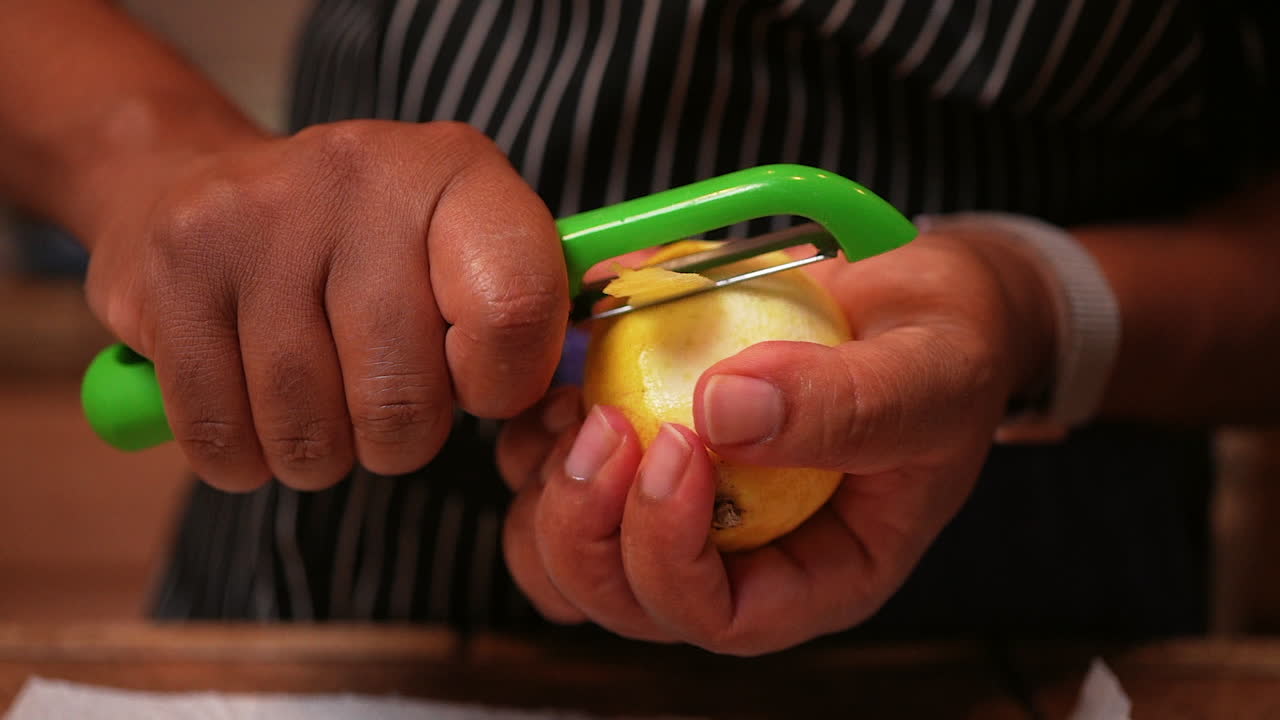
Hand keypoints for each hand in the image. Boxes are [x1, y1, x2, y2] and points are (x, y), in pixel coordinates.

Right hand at [84, 120, 568, 490]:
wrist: (203, 183)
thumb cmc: (367, 251)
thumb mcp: (460, 252)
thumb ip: (523, 321)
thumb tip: (567, 416)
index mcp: (459, 172)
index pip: (516, 311)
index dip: (501, 385)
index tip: (476, 382)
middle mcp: (361, 177)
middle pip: (405, 402)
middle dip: (401, 438)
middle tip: (381, 396)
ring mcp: (258, 217)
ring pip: (311, 434)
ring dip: (321, 452)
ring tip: (318, 395)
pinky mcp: (175, 267)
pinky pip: (223, 440)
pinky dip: (246, 458)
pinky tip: (252, 405)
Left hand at [497, 231, 1053, 653]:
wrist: (915, 300)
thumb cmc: (946, 350)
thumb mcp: (930, 375)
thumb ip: (846, 404)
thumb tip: (722, 412)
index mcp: (815, 574)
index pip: (719, 619)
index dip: (672, 557)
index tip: (676, 448)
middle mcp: (737, 557)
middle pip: (621, 599)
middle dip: (588, 526)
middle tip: (604, 424)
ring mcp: (679, 506)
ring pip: (565, 553)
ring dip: (547, 487)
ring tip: (575, 402)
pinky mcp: (639, 448)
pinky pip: (552, 472)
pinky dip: (537, 433)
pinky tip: (564, 373)